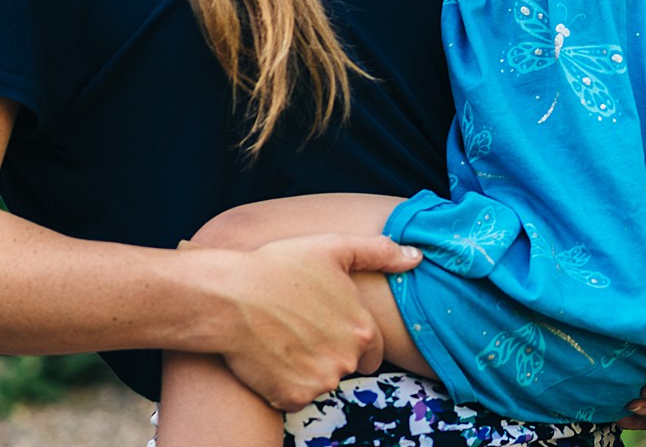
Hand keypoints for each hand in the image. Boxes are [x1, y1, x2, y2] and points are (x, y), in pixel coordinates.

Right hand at [212, 233, 423, 412]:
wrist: (228, 297)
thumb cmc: (280, 266)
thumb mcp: (334, 248)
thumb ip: (380, 253)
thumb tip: (416, 257)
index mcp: (363, 329)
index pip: (373, 349)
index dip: (351, 337)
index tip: (327, 325)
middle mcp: (347, 359)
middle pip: (347, 365)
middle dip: (331, 352)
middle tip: (301, 328)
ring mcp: (320, 381)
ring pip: (322, 381)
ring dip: (308, 368)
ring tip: (283, 338)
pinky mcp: (292, 397)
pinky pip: (295, 396)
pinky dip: (285, 384)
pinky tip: (271, 357)